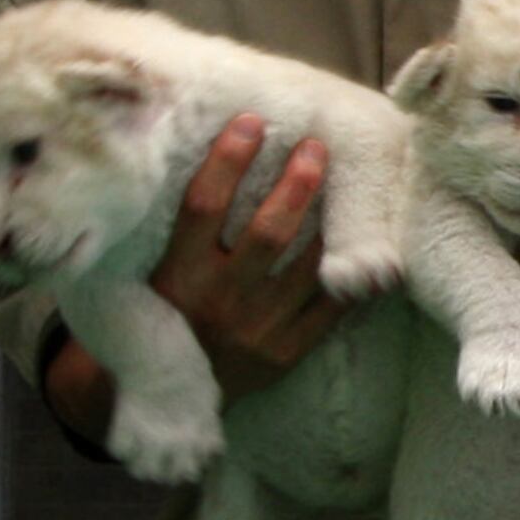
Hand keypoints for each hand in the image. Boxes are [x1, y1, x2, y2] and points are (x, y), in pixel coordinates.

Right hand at [150, 115, 349, 400]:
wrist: (161, 399)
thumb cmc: (156, 317)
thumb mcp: (146, 275)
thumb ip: (172, 228)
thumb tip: (198, 152)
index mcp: (175, 277)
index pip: (203, 206)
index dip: (228, 160)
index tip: (252, 121)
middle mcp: (216, 302)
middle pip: (267, 232)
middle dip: (296, 184)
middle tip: (316, 146)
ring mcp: (255, 330)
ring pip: (305, 266)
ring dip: (330, 220)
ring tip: (349, 180)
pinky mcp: (285, 354)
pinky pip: (329, 309)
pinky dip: (353, 276)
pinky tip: (373, 242)